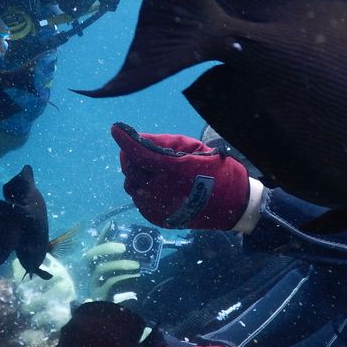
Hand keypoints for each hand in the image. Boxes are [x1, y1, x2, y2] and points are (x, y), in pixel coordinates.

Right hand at [83, 229, 141, 302]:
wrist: (110, 316)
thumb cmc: (116, 292)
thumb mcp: (122, 275)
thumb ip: (129, 264)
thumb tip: (144, 255)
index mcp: (95, 265)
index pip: (96, 246)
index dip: (102, 235)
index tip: (111, 224)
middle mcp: (90, 272)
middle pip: (90, 255)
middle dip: (106, 247)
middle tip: (123, 247)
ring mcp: (93, 284)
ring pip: (100, 269)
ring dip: (119, 264)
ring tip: (136, 264)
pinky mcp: (98, 295)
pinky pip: (108, 283)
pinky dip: (122, 277)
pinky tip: (135, 275)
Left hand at [111, 123, 250, 230]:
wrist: (230, 205)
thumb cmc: (215, 172)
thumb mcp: (194, 149)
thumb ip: (165, 144)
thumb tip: (141, 139)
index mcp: (170, 170)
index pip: (138, 152)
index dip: (125, 139)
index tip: (116, 129)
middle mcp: (158, 190)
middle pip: (130, 168)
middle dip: (132, 156)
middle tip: (139, 150)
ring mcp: (155, 206)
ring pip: (131, 185)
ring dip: (136, 174)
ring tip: (150, 169)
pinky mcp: (155, 217)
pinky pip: (138, 199)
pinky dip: (142, 189)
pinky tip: (156, 184)